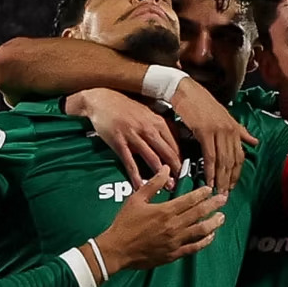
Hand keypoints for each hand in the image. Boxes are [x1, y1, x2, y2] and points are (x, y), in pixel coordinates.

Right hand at [67, 89, 181, 189]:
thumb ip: (158, 124)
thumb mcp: (146, 111)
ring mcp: (133, 135)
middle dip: (175, 169)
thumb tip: (172, 138)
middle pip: (166, 152)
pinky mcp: (119, 142)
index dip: (181, 158)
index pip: (174, 143)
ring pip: (151, 158)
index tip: (186, 170)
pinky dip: (136, 176)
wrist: (101, 99)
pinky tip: (140, 186)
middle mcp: (147, 128)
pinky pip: (130, 162)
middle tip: (182, 183)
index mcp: (156, 120)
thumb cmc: (124, 106)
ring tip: (167, 187)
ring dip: (160, 174)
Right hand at [94, 165, 226, 273]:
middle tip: (224, 199)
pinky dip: (204, 241)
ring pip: (200, 231)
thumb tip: (165, 168)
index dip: (202, 194)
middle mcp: (174, 226)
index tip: (210, 188)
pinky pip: (193, 247)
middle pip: (198, 214)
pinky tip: (210, 235)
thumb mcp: (136, 198)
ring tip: (221, 217)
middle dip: (213, 205)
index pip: (189, 200)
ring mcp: (175, 241)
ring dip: (213, 223)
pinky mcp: (173, 254)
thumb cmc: (125, 222)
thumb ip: (153, 183)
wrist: (117, 250)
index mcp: (165, 211)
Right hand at [170, 77, 258, 193]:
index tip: (232, 186)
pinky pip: (210, 155)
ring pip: (222, 160)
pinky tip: (208, 179)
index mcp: (234, 127)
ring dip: (220, 178)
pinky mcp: (205, 131)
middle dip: (229, 179)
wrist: (185, 90)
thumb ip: (240, 130)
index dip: (236, 173)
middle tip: (224, 195)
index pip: (240, 156)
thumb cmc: (202, 102)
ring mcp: (218, 131)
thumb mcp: (224, 116)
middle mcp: (229, 130)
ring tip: (217, 191)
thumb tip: (255, 141)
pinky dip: (210, 169)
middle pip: (232, 161)